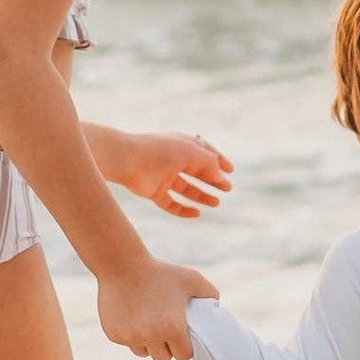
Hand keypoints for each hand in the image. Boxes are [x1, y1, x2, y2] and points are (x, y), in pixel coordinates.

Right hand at [97, 256, 218, 359]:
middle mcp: (151, 337)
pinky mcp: (115, 335)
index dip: (185, 347)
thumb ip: (210, 294)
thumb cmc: (160, 272)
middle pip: (163, 358)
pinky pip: (128, 343)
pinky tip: (133, 317)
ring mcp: (131, 337)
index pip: (184, 355)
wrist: (121, 265)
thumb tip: (216, 308)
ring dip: (149, 343)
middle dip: (167, 347)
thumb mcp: (191, 278)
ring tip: (149, 323)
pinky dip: (131, 335)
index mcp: (172, 328)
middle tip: (166, 330)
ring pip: (144, 352)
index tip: (183, 337)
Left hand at [111, 132, 234, 218]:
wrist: (128, 159)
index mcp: (182, 145)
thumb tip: (221, 176)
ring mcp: (163, 176)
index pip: (204, 152)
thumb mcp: (193, 152)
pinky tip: (196, 213)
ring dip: (202, 196)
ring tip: (216, 203)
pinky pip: (171, 204)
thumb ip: (210, 163)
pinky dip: (183, 210)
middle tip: (227, 189)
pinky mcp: (153, 192)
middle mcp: (173, 160)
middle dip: (213, 180)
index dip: (218, 160)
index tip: (230, 171)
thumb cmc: (161, 150)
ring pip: (186, 189)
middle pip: (197, 172)